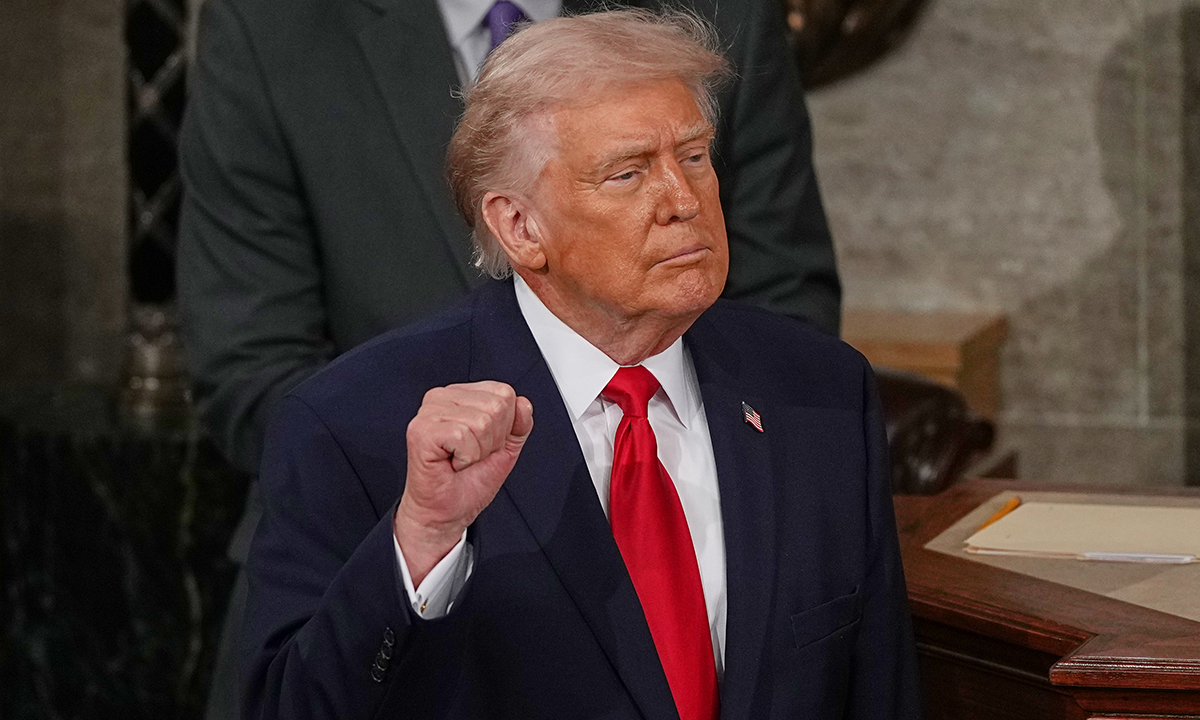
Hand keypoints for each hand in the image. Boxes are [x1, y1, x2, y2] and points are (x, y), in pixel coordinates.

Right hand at [394, 381, 532, 585]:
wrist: (446, 512)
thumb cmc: (468, 481)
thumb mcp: (505, 448)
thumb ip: (519, 424)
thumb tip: (524, 403)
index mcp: (461, 395)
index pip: (504, 393)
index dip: (504, 427)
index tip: (483, 444)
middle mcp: (442, 397)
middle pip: (496, 406)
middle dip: (492, 440)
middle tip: (471, 455)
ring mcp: (428, 412)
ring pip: (482, 422)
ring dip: (478, 451)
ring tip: (461, 460)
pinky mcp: (421, 430)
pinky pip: (463, 436)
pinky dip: (466, 458)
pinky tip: (452, 463)